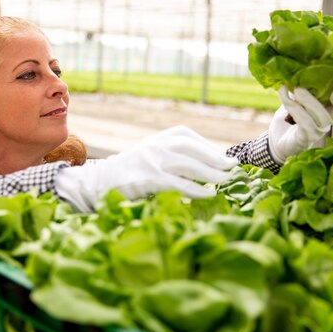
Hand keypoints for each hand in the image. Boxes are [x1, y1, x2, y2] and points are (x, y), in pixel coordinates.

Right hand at [54, 125, 238, 211]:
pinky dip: (198, 190)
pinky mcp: (150, 179)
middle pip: (192, 149)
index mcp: (157, 138)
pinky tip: (209, 194)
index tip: (222, 156)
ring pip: (190, 166)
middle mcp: (156, 146)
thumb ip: (171, 155)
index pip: (187, 136)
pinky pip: (180, 184)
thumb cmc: (129, 173)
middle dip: (215, 159)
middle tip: (232, 168)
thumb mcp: (150, 155)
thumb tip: (205, 164)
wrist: (100, 183)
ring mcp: (152, 161)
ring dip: (212, 174)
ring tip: (226, 181)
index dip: (207, 146)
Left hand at [268, 85, 332, 163]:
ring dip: (308, 101)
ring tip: (296, 89)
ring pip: (321, 117)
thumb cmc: (287, 120)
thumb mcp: (295, 100)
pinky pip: (304, 123)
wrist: (275, 141)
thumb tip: (301, 70)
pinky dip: (294, 108)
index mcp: (328, 110)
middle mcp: (327, 122)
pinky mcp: (305, 139)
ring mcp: (317, 132)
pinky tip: (284, 96)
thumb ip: (302, 88)